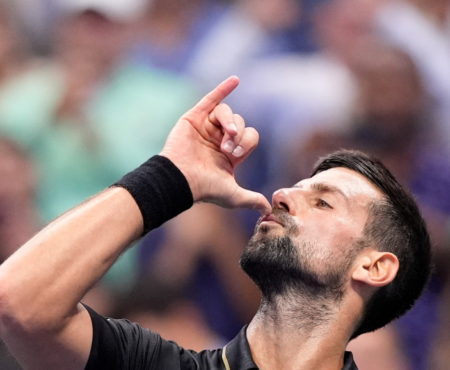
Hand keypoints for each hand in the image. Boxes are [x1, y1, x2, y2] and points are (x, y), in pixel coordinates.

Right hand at [160, 76, 270, 214]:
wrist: (181, 179)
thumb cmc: (204, 188)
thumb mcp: (233, 195)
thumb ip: (250, 199)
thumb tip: (268, 210)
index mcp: (229, 153)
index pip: (249, 137)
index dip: (246, 143)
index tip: (235, 156)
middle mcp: (219, 138)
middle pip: (240, 123)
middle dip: (237, 135)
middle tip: (227, 148)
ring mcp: (206, 127)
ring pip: (227, 113)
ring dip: (229, 121)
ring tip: (226, 133)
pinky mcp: (194, 118)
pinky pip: (211, 99)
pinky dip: (223, 88)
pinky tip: (235, 80)